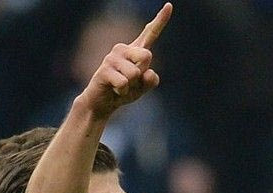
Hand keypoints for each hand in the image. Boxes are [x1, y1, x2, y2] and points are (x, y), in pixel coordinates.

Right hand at [78, 3, 171, 117]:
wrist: (103, 103)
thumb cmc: (125, 92)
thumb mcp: (143, 87)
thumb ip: (151, 80)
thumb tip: (147, 72)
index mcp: (136, 51)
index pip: (150, 33)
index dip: (160, 20)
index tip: (169, 5)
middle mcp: (124, 49)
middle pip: (147, 55)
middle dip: (142, 73)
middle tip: (131, 81)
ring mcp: (112, 57)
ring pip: (135, 73)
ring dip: (132, 86)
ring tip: (122, 86)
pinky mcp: (104, 69)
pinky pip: (124, 83)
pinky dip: (123, 91)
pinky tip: (115, 90)